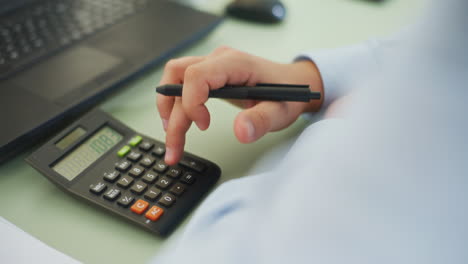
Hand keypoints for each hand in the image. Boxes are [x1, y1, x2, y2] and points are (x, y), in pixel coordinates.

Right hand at [156, 46, 322, 163]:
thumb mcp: (281, 111)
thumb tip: (241, 132)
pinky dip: (176, 106)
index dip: (191, 103)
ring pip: (174, 79)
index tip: (203, 126)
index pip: (195, 75)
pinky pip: (182, 84)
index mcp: (235, 64)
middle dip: (171, 115)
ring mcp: (213, 65)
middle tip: (174, 148)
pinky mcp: (210, 75)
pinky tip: (178, 125)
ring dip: (168, 109)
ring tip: (172, 139)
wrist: (294, 84)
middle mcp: (219, 60)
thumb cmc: (288, 94)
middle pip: (177, 76)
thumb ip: (262, 120)